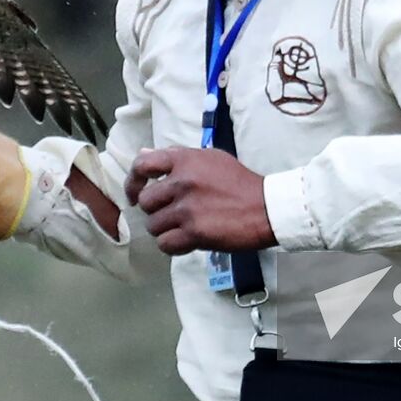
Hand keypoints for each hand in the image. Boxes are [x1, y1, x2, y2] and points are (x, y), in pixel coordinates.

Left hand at [126, 147, 277, 255]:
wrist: (267, 208)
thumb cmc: (240, 183)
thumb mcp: (210, 159)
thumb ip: (176, 158)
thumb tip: (143, 155)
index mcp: (184, 160)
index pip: (142, 165)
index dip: (133, 181)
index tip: (134, 194)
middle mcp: (182, 181)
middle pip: (145, 202)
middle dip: (156, 211)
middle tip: (172, 214)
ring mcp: (187, 208)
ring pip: (153, 225)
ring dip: (164, 230)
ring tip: (183, 227)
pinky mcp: (195, 232)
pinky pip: (165, 244)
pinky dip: (172, 245)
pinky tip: (186, 240)